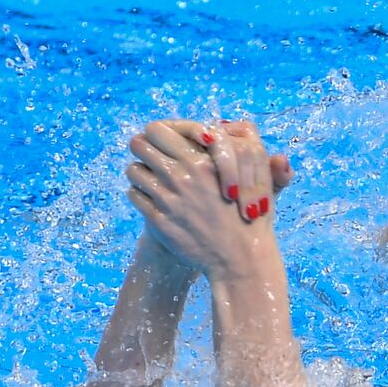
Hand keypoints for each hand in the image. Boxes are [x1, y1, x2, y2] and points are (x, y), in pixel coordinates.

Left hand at [126, 119, 283, 278]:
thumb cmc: (250, 213)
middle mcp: (182, 175)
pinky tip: (154, 201)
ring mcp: (168, 198)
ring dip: (141, 174)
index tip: (161, 143)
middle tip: (151, 159)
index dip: (156, 134)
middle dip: (143, 150)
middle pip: (138, 145)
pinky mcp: (158, 220)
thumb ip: (236, 148)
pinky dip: (140, 196)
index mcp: (202, 160)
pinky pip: (134, 195)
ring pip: (133, 170)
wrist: (240, 257)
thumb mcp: (253, 174)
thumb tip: (213, 130)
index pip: (157, 129)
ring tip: (153, 182)